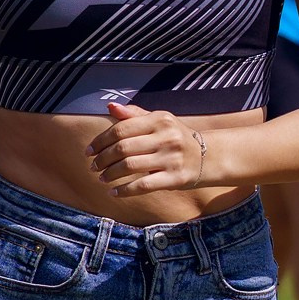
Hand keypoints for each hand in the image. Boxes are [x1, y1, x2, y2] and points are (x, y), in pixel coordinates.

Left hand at [86, 99, 214, 199]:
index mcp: (159, 120)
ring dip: (110, 174)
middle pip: (122, 148)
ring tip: (102, 178)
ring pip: (130, 166)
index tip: (89, 151)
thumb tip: (110, 107)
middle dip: (103, 159)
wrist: (209, 157)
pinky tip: (114, 192)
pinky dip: (124, 190)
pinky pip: (143, 185)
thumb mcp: (160, 121)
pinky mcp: (175, 178)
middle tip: (94, 166)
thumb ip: (135, 115)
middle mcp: (166, 137)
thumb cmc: (177, 138)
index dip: (101, 141)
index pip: (121, 129)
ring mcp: (171, 158)